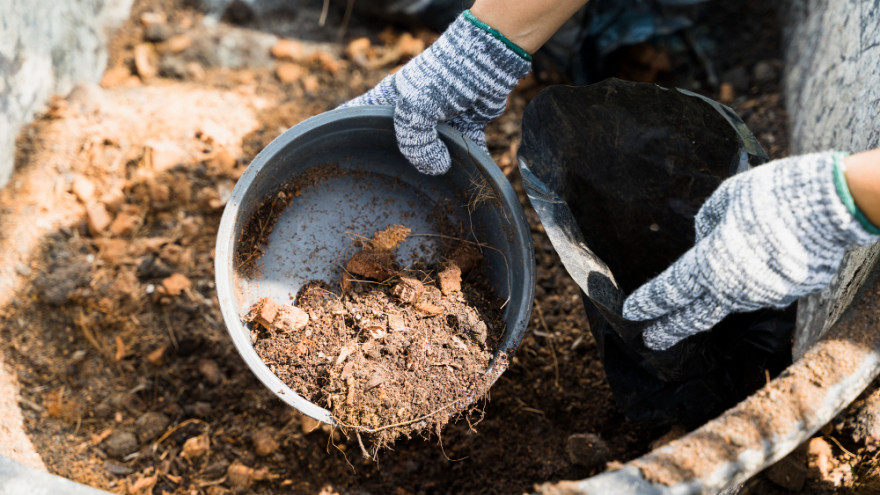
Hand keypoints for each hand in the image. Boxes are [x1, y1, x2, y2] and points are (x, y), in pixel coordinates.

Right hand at [340, 11, 530, 174]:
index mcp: (388, 102)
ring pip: (431, 152)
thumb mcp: (416, 109)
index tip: (333, 156)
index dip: (343, 133)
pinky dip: (469, 163)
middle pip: (397, 143)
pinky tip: (469, 179)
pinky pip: (464, 150)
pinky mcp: (465, 126)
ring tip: (431, 190)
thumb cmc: (441, 77)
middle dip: (396, 163)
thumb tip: (435, 170)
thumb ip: (415, 143)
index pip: (356, 116)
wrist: (487, 61)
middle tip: (389, 188)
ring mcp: (438, 120)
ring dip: (435, 168)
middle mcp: (411, 112)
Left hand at [623, 151, 879, 349]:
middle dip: (671, 329)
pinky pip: (762, 289)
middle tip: (652, 340)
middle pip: (695, 317)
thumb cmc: (770, 195)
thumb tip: (704, 240)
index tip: (631, 312)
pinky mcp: (790, 294)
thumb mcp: (725, 199)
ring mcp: (763, 296)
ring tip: (718, 279)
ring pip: (732, 300)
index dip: (648, 302)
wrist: (830, 206)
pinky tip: (762, 262)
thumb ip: (707, 224)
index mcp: (708, 265)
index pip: (669, 291)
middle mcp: (733, 289)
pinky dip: (754, 280)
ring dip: (720, 294)